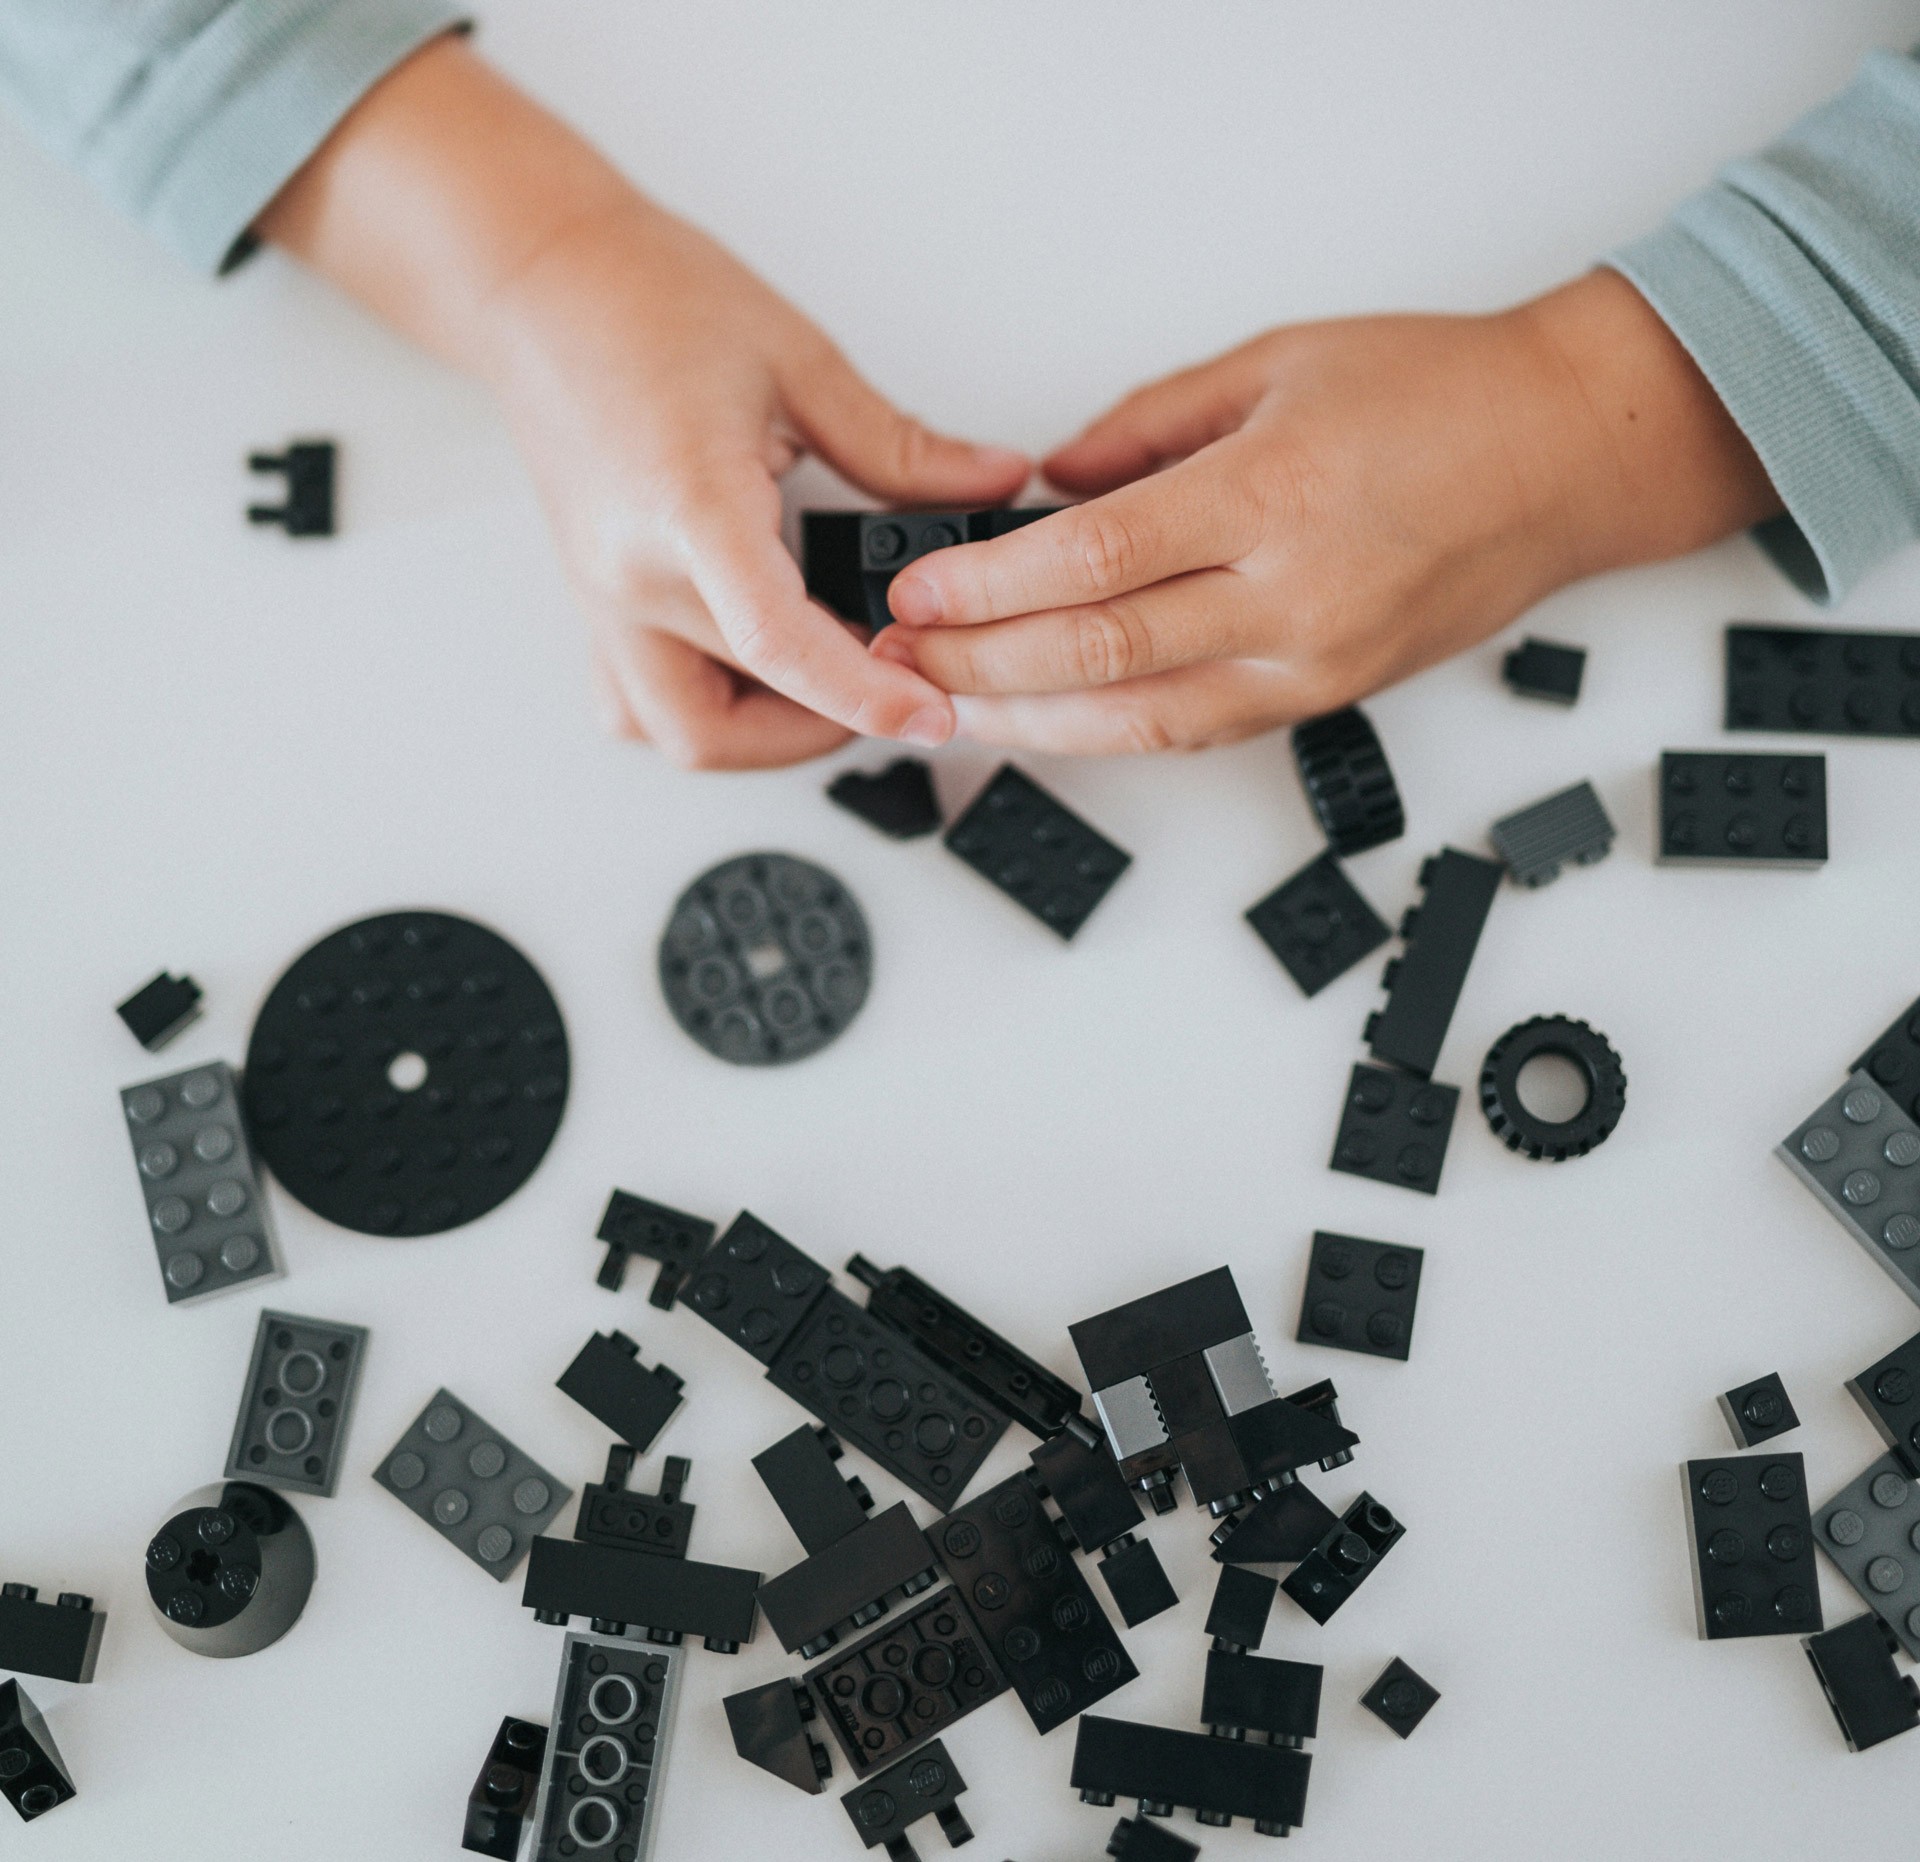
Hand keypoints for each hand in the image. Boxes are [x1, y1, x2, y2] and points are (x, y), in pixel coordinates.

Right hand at [259, 39, 1027, 767]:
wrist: (536, 278)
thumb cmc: (645, 300)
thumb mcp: (799, 361)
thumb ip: (901, 447)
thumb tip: (991, 483)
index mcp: (688, 507)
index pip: (777, 642)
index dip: (862, 696)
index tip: (929, 716)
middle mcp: (631, 575)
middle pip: (734, 716)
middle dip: (829, 722)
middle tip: (896, 682)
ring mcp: (604, 601)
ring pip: (680, 734)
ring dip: (763, 737)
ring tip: (832, 681)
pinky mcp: (597, 604)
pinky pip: (640, 706)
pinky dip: (708, 714)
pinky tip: (759, 672)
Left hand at [874, 271, 1780, 753]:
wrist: (1565, 459)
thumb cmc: (1439, 396)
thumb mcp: (1276, 363)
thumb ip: (1146, 430)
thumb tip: (1051, 485)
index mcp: (1274, 493)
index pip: (1095, 560)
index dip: (990, 589)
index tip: (916, 596)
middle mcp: (1295, 597)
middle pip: (1102, 653)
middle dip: (980, 668)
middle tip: (899, 665)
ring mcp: (1315, 664)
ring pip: (1141, 719)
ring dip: (1028, 723)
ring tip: (944, 710)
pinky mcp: (1326, 700)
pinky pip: (1194, 731)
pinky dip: (1108, 733)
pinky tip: (1042, 725)